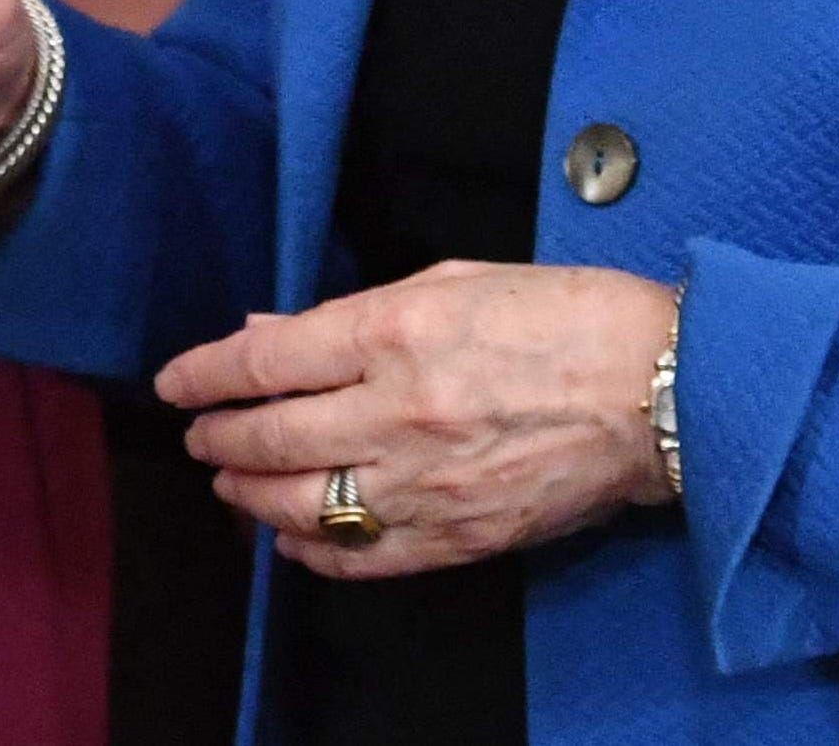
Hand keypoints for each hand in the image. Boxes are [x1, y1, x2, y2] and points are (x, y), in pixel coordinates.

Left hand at [154, 261, 676, 578]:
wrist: (663, 389)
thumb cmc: (565, 316)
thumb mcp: (452, 281)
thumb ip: (351, 314)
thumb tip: (269, 334)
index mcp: (393, 332)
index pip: (262, 363)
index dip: (203, 375)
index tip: (175, 383)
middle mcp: (398, 411)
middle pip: (269, 440)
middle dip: (217, 440)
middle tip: (198, 437)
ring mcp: (427, 484)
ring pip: (302, 507)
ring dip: (249, 498)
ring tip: (231, 484)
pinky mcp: (460, 537)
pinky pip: (362, 557)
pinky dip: (314, 552)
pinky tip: (294, 537)